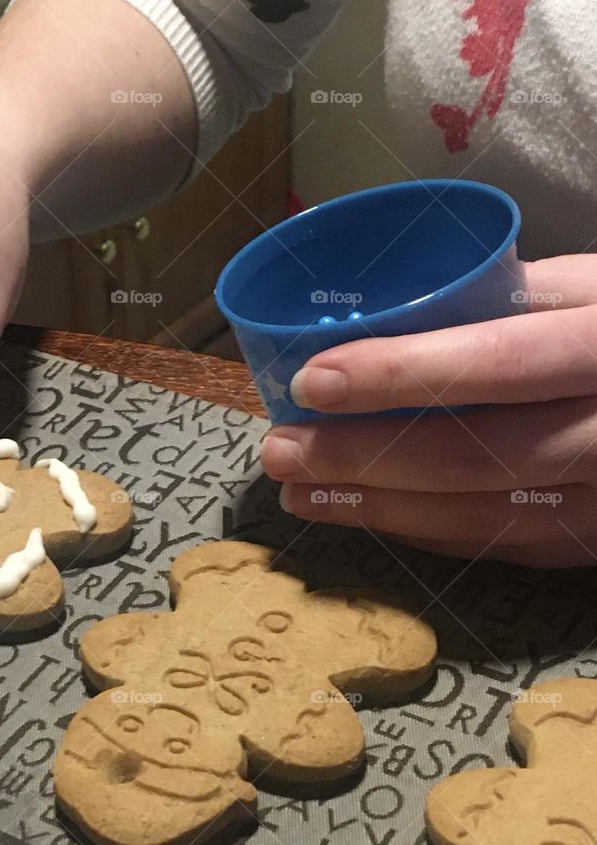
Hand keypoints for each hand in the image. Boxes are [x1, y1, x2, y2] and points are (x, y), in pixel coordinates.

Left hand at [261, 256, 596, 567]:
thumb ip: (511, 299)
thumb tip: (394, 318)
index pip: (502, 363)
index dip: (402, 375)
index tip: (311, 381)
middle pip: (476, 457)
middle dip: (364, 459)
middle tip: (279, 452)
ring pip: (481, 517)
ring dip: (378, 510)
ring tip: (301, 493)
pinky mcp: (595, 543)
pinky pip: (501, 545)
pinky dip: (424, 531)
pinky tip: (367, 514)